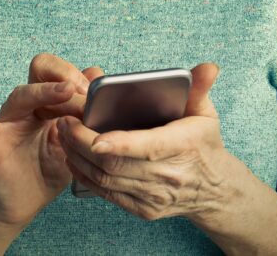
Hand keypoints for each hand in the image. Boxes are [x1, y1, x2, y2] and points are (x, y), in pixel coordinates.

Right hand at [0, 52, 103, 232]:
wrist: (23, 203)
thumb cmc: (49, 169)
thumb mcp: (74, 141)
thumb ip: (84, 115)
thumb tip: (98, 79)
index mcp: (48, 102)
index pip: (60, 72)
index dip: (78, 76)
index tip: (94, 92)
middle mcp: (27, 105)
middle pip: (40, 69)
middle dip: (64, 75)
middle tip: (82, 93)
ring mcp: (9, 122)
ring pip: (22, 95)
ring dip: (45, 91)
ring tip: (65, 91)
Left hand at [57, 63, 229, 224]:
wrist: (213, 189)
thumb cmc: (204, 143)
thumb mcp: (206, 112)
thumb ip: (200, 88)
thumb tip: (209, 67)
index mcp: (182, 147)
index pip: (146, 147)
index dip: (118, 144)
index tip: (93, 135)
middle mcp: (167, 176)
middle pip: (116, 165)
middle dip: (83, 144)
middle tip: (64, 121)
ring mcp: (153, 197)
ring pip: (106, 180)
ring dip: (78, 158)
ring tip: (62, 134)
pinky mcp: (142, 209)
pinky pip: (107, 194)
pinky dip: (85, 176)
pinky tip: (72, 157)